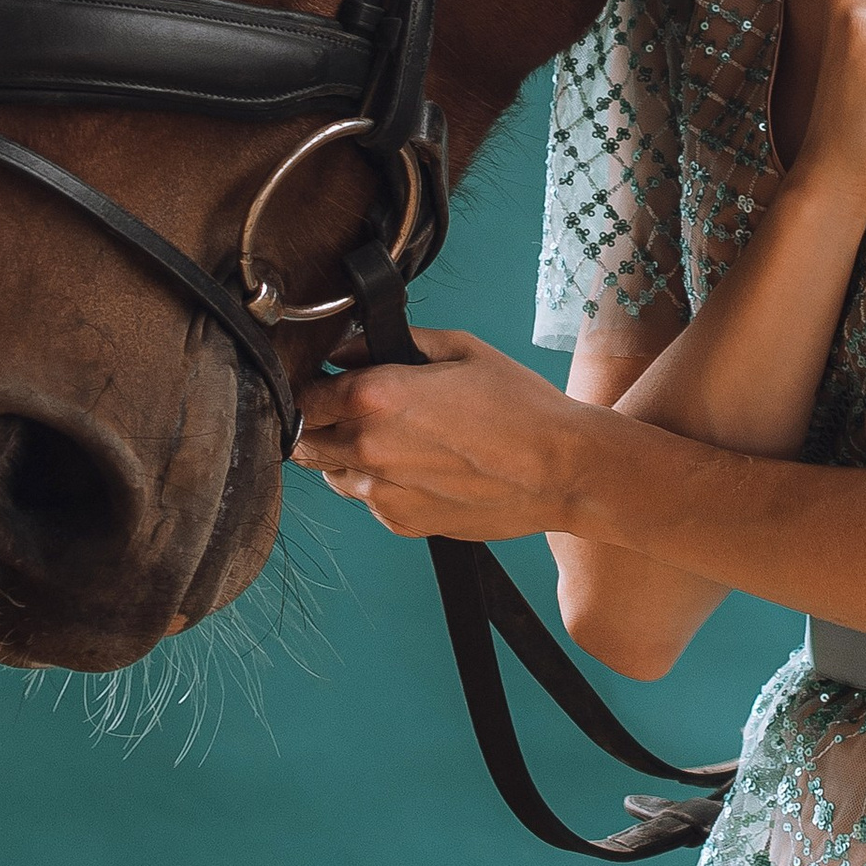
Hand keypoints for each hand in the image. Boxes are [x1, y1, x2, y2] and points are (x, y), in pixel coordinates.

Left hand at [293, 331, 577, 543]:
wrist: (562, 471)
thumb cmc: (521, 408)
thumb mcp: (460, 349)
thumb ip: (395, 343)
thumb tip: (351, 349)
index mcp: (375, 396)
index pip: (302, 395)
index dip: (311, 386)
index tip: (326, 383)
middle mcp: (368, 448)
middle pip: (304, 441)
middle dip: (319, 425)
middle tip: (351, 412)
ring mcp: (382, 492)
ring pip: (332, 475)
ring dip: (346, 457)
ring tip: (394, 442)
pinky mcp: (401, 522)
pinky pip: (369, 500)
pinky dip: (381, 485)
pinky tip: (422, 468)